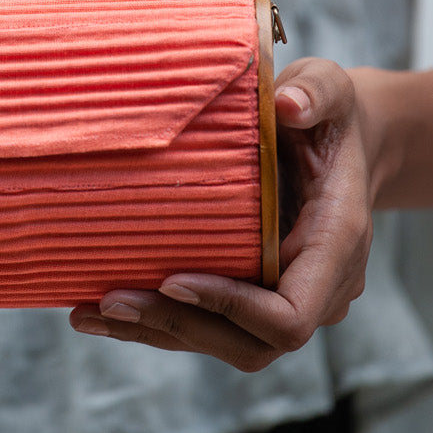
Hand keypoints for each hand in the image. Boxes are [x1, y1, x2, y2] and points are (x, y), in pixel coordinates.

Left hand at [69, 58, 373, 371]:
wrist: (343, 143)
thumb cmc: (329, 114)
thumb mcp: (330, 88)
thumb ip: (316, 93)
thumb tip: (289, 105)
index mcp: (337, 243)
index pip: (290, 314)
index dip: (231, 308)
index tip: (172, 279)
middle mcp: (322, 286)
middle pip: (251, 343)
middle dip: (179, 325)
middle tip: (109, 301)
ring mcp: (292, 298)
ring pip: (227, 343)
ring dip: (158, 331)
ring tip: (88, 312)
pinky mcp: (262, 297)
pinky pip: (215, 324)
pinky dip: (162, 321)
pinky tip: (102, 307)